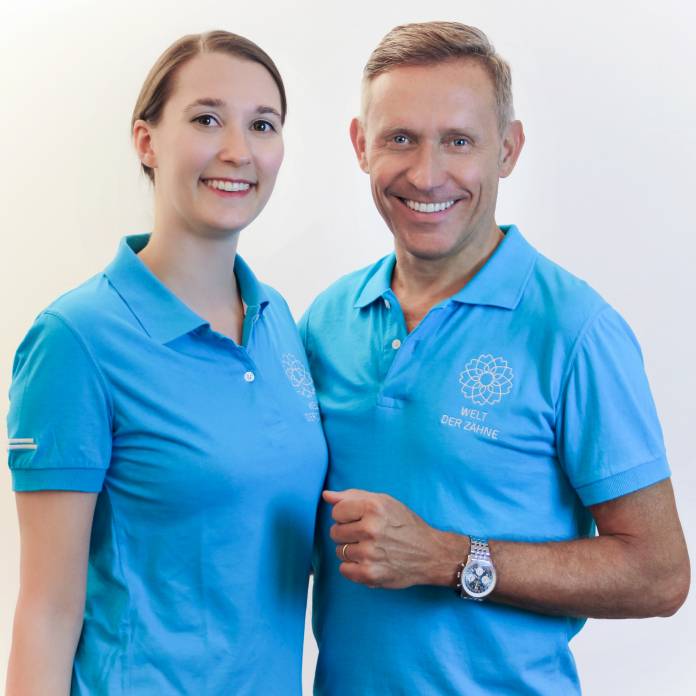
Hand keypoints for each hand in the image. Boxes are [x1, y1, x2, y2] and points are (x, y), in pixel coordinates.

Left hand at [323, 489, 468, 588]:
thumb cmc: (405, 525)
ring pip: (339, 551)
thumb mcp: (384, 502)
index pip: (336, 511)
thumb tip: (326, 495)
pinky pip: (344, 570)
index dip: (346, 515)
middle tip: (367, 535)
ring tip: (371, 548)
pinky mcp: (370, 575)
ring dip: (351, 550)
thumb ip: (352, 496)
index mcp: (373, 507)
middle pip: (335, 532)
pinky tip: (369, 561)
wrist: (431, 554)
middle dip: (347, 533)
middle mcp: (370, 529)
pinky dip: (353, 567)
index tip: (359, 519)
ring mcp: (369, 554)